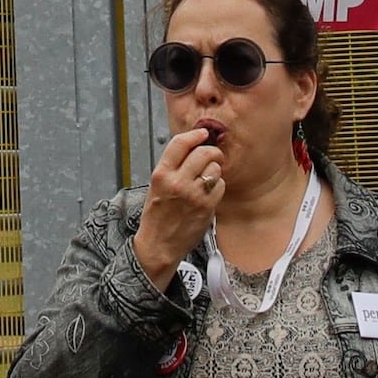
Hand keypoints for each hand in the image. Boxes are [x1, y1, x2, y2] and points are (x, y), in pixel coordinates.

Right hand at [131, 127, 226, 284]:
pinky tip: (209, 192)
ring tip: (208, 177)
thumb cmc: (157, 216)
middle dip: (212, 151)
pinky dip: (218, 187)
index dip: (195, 135)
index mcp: (161, 174)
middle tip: (214, 155)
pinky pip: (220, 186)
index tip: (203, 133)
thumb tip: (192, 149)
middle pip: (203, 153)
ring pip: (214, 168)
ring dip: (215, 170)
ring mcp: (193, 195)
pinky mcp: (206, 207)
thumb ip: (172, 167)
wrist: (158, 244)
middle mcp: (177, 182)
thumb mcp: (156, 186)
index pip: (180, 143)